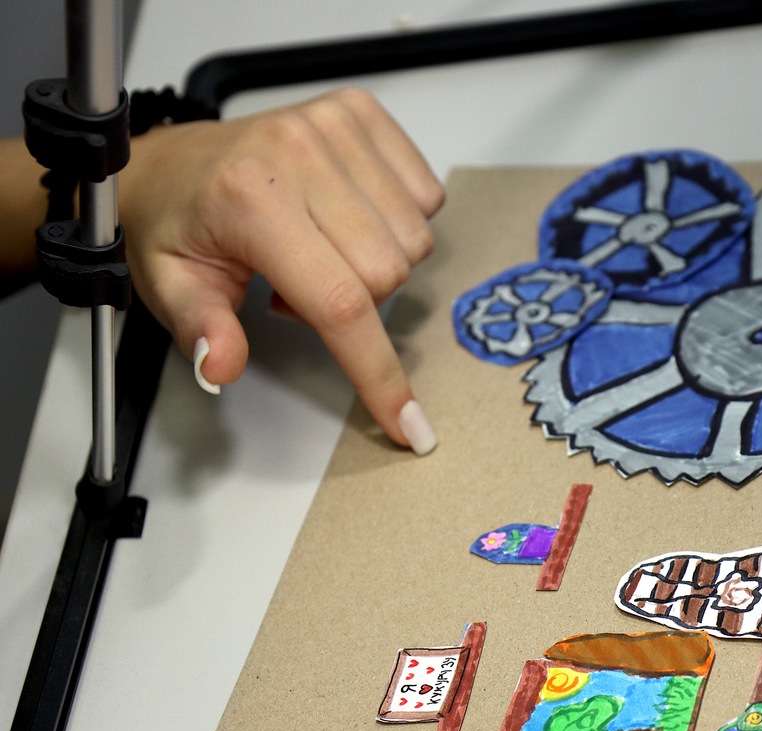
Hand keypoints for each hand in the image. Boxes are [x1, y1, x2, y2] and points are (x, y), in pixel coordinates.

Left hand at [119, 88, 444, 452]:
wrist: (171, 162)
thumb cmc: (177, 225)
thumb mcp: (172, 287)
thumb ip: (202, 330)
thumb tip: (219, 367)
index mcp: (249, 199)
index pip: (340, 303)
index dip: (378, 372)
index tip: (407, 423)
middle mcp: (296, 153)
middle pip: (388, 273)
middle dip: (358, 302)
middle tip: (298, 287)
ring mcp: (333, 126)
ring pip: (414, 240)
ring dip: (377, 261)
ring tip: (318, 249)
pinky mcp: (360, 112)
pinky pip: (427, 194)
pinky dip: (399, 218)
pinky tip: (348, 215)